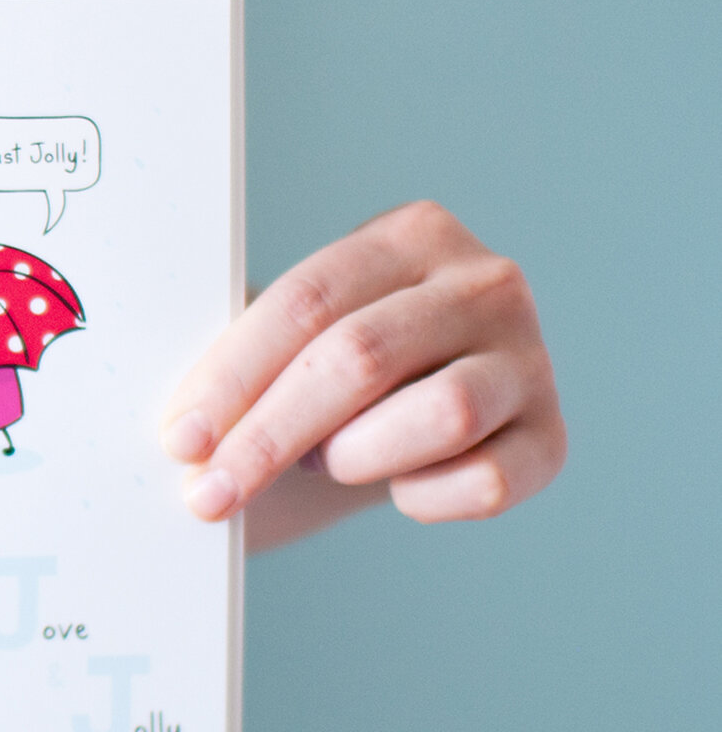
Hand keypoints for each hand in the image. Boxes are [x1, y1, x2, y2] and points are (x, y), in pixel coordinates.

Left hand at [162, 200, 563, 524]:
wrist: (407, 416)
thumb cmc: (327, 369)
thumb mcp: (291, 337)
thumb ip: (247, 348)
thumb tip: (179, 414)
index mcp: (411, 235)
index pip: (308, 301)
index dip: (233, 374)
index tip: (179, 437)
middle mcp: (486, 283)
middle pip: (359, 358)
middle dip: (268, 435)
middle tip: (209, 492)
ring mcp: (530, 360)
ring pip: (440, 416)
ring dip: (354, 456)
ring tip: (320, 464)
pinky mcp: (552, 438)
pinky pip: (484, 482)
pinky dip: (421, 497)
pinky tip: (395, 487)